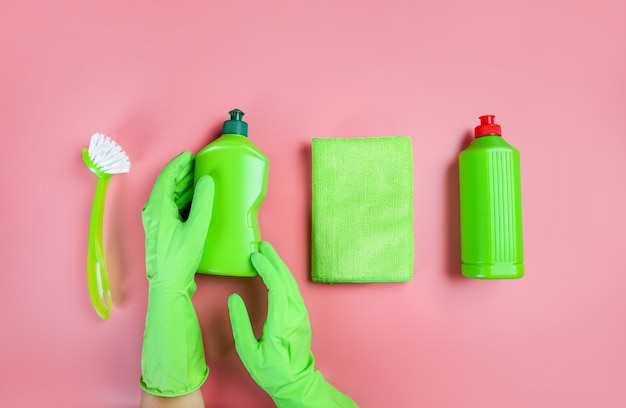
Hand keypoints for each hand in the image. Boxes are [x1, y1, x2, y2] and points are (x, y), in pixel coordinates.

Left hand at [142, 150, 213, 289]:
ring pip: (169, 195)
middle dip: (182, 173)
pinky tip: (196, 200)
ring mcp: (156, 222)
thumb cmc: (179, 259)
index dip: (178, 164)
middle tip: (198, 164)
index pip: (166, 177)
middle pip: (167, 184)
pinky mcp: (162, 231)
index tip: (190, 155)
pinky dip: (183, 198)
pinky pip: (171, 206)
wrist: (168, 284)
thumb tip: (206, 181)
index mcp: (157, 208)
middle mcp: (153, 212)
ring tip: (199, 179)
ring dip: (183, 185)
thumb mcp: (196, 228)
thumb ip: (202, 202)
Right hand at [228, 242, 357, 406]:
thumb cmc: (271, 370)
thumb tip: (234, 299)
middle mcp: (295, 314)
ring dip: (280, 266)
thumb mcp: (248, 351)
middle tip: (262, 246)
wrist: (295, 382)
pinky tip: (277, 271)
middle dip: (274, 260)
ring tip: (268, 254)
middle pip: (286, 280)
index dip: (266, 268)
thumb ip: (240, 323)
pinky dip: (284, 276)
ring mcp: (301, 314)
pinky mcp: (301, 316)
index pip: (276, 286)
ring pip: (292, 283)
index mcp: (282, 321)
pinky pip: (293, 290)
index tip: (255, 256)